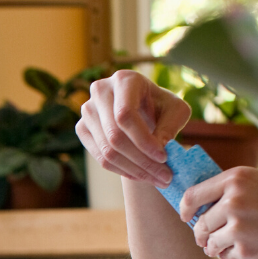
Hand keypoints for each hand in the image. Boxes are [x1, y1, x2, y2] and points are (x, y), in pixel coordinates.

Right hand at [76, 70, 190, 185]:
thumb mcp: (175, 110)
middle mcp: (100, 91)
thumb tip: (158, 148)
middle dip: (142, 161)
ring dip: (134, 170)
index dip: (143, 140)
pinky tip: (140, 174)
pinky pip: (100, 158)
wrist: (141, 109)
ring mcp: (87, 111)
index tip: (164, 158)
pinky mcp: (82, 128)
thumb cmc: (160, 107)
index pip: (125, 116)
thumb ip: (170, 126)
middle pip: (115, 137)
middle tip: (165, 177)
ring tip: (157, 178)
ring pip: (107, 151)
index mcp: (124, 80)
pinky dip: (122, 170)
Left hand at [181, 167, 257, 258]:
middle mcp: (234, 199)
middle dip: (202, 234)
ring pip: (209, 242)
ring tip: (232, 243)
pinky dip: (232, 255)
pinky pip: (224, 255)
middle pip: (200, 223)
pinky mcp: (245, 249)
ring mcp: (239, 225)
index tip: (186, 217)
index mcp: (236, 178)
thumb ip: (227, 191)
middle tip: (208, 238)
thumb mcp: (257, 185)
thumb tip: (188, 206)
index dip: (184, 210)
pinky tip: (251, 248)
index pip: (192, 195)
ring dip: (215, 246)